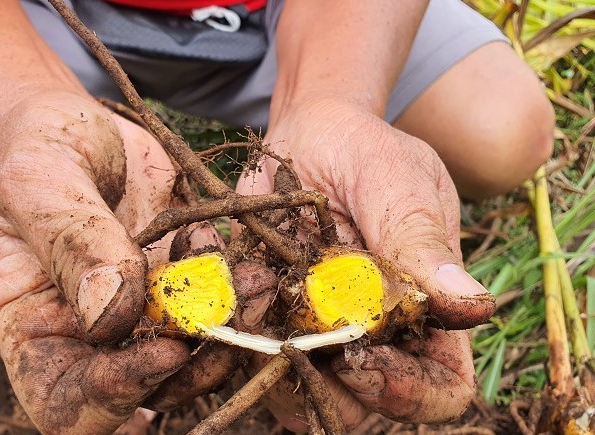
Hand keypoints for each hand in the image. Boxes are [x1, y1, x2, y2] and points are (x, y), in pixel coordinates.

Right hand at [0, 93, 273, 433]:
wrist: (77, 125)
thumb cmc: (36, 149)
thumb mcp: (37, 182)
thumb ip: (71, 244)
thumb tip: (111, 315)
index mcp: (32, 328)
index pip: (63, 403)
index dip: (112, 398)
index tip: (164, 354)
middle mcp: (87, 335)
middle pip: (141, 389)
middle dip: (193, 365)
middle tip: (231, 320)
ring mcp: (139, 312)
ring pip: (191, 355)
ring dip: (231, 329)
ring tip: (257, 283)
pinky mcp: (179, 284)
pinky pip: (216, 308)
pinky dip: (241, 293)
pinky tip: (250, 261)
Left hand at [236, 97, 494, 428]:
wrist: (307, 134)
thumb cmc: (366, 152)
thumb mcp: (397, 181)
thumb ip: (419, 240)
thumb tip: (472, 306)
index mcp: (428, 312)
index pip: (440, 388)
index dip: (409, 393)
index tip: (363, 358)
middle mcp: (375, 336)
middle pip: (364, 406)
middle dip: (329, 385)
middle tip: (297, 338)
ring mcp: (320, 332)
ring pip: (302, 394)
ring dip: (274, 366)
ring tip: (259, 305)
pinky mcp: (271, 318)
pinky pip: (250, 357)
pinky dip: (235, 338)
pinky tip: (230, 292)